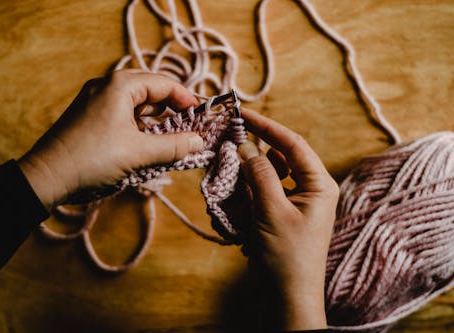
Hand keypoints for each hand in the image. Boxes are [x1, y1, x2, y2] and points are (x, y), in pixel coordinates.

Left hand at [18, 71, 202, 209]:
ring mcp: (96, 100)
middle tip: (189, 130)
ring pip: (137, 105)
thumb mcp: (139, 153)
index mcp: (120, 85)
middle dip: (172, 111)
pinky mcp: (90, 116)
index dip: (187, 99)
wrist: (46, 176)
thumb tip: (199, 141)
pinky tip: (145, 146)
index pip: (165, 84)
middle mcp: (107, 86)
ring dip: (155, 122)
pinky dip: (139, 128)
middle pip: (151, 91)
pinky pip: (123, 115)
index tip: (202, 117)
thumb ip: (174, 146)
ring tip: (169, 142)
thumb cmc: (93, 159)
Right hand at [238, 110, 338, 330]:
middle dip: (254, 151)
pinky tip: (235, 199)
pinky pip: (263, 193)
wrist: (287, 298)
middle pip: (279, 157)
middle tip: (228, 142)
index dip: (266, 126)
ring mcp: (295, 203)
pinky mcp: (281, 215)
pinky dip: (248, 192)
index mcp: (319, 184)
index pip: (292, 143)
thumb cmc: (287, 257)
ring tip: (229, 176)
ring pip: (268, 174)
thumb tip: (246, 145)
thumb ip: (259, 173)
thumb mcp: (272, 210)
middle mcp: (310, 189)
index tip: (242, 114)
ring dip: (248, 174)